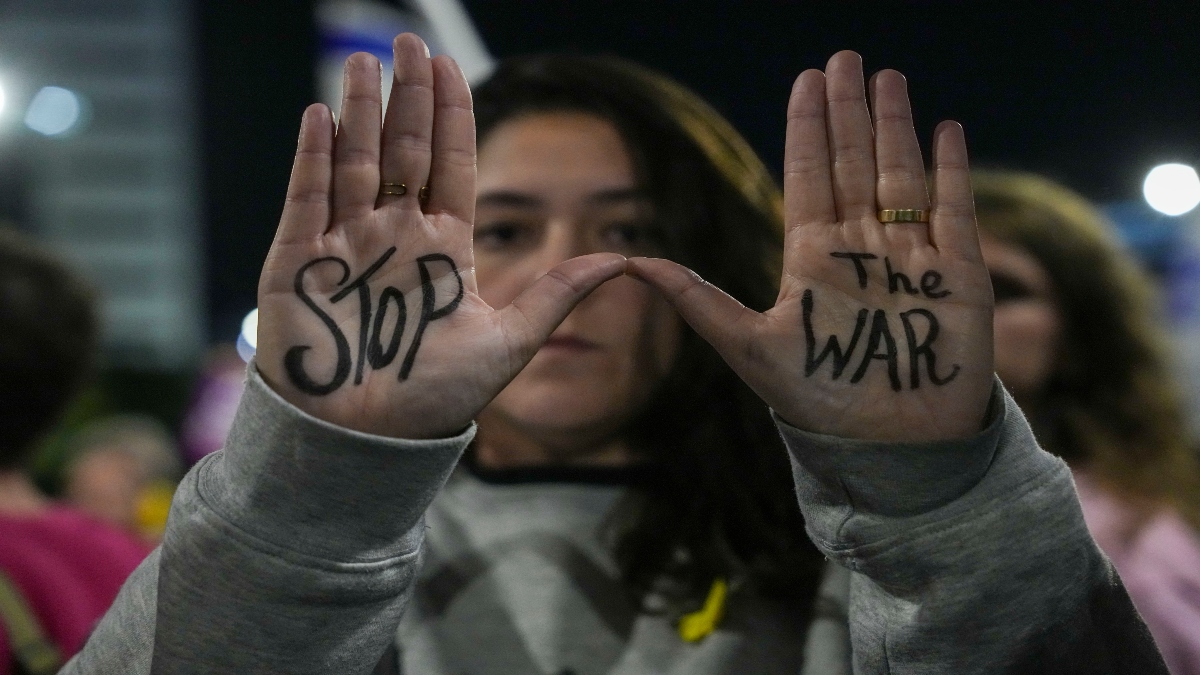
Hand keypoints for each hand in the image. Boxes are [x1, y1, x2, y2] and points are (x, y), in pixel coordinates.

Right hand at [255, 35, 624, 438]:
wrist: (368, 444)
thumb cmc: (435, 399)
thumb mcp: (510, 342)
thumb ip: (558, 295)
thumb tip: (624, 260)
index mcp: (442, 248)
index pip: (448, 166)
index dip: (449, 116)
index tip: (450, 67)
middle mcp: (394, 237)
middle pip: (402, 151)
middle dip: (407, 97)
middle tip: (409, 42)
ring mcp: (345, 245)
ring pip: (354, 162)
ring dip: (361, 112)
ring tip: (368, 62)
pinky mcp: (297, 263)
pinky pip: (307, 199)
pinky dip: (313, 158)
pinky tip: (323, 116)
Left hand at [628, 52, 992, 441]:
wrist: (892, 446)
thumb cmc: (820, 401)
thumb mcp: (749, 347)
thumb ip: (699, 302)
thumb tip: (632, 265)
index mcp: (812, 258)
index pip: (808, 175)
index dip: (807, 127)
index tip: (805, 79)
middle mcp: (860, 247)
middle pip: (853, 162)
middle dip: (848, 110)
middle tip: (843, 57)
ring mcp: (910, 255)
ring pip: (900, 173)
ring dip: (893, 124)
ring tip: (886, 77)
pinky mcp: (958, 272)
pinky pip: (953, 208)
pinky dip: (951, 168)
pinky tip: (944, 126)